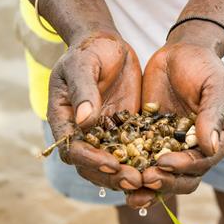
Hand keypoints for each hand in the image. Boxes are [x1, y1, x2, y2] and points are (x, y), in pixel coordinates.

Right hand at [47, 31, 143, 199]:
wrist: (106, 43)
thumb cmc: (89, 50)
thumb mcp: (83, 64)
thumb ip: (84, 90)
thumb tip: (84, 121)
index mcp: (64, 119)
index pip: (72, 148)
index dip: (90, 159)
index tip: (111, 164)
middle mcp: (81, 132)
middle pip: (90, 165)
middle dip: (111, 175)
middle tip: (135, 180)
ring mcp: (102, 133)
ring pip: (110, 164)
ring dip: (126, 175)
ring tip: (146, 181)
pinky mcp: (123, 130)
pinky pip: (130, 150)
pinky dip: (141, 161)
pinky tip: (159, 167)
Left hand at [128, 23, 223, 205]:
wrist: (181, 52)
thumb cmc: (205, 67)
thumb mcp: (215, 87)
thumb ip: (212, 115)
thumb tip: (210, 147)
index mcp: (217, 142)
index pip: (202, 163)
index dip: (184, 167)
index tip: (164, 163)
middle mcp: (194, 151)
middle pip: (182, 178)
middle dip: (164, 182)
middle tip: (145, 179)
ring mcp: (171, 147)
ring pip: (161, 175)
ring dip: (146, 185)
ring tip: (128, 190)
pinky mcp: (150, 140)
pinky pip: (140, 157)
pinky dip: (130, 167)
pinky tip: (113, 170)